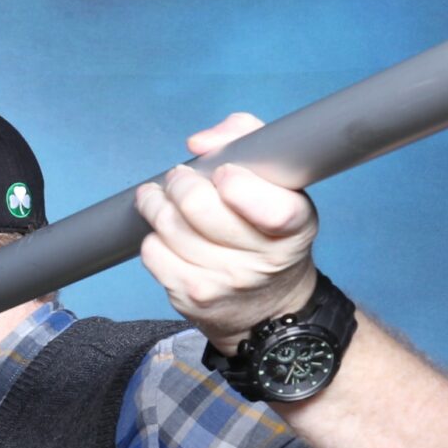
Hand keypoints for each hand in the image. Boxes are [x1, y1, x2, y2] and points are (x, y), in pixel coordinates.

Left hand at [133, 112, 319, 355]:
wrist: (267, 306)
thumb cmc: (269, 231)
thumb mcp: (281, 184)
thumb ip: (249, 141)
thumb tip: (199, 143)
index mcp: (295, 227)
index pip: (271, 209)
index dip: (237, 184)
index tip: (223, 173)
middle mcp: (262, 260)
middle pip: (198, 207)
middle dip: (180, 182)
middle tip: (180, 177)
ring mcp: (223, 283)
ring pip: (168, 226)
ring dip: (157, 203)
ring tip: (161, 196)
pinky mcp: (190, 297)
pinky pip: (152, 253)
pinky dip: (153, 235)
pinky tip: (166, 231)